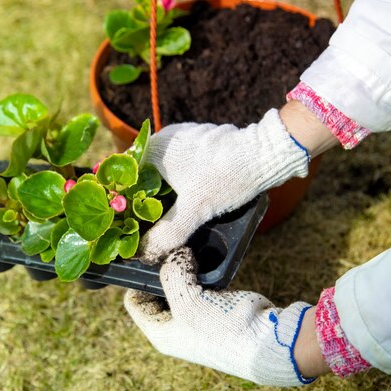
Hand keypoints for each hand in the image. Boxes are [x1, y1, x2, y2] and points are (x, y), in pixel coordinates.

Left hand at [124, 247, 315, 385]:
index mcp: (160, 333)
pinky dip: (200, 270)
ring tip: (186, 251)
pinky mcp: (213, 304)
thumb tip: (175, 254)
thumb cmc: (224, 329)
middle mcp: (174, 326)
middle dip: (161, 270)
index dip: (137, 278)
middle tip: (169, 249)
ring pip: (178, 283)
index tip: (149, 258)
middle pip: (155, 290)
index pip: (134, 300)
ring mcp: (194, 315)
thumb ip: (172, 273)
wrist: (267, 339)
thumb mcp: (187, 300)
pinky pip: (199, 282)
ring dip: (182, 268)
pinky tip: (202, 258)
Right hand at [139, 109, 308, 262]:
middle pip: (145, 170)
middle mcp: (167, 137)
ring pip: (165, 166)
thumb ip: (167, 233)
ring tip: (165, 211)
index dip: (124, 195)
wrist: (266, 155)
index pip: (126, 172)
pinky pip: (182, 161)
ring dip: (163, 187)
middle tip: (145, 219)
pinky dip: (181, 178)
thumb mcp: (194, 211)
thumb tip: (145, 254)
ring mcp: (186, 136)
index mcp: (156, 147)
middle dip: (144, 194)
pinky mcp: (204, 140)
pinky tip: (189, 195)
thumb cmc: (225, 177)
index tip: (126, 216)